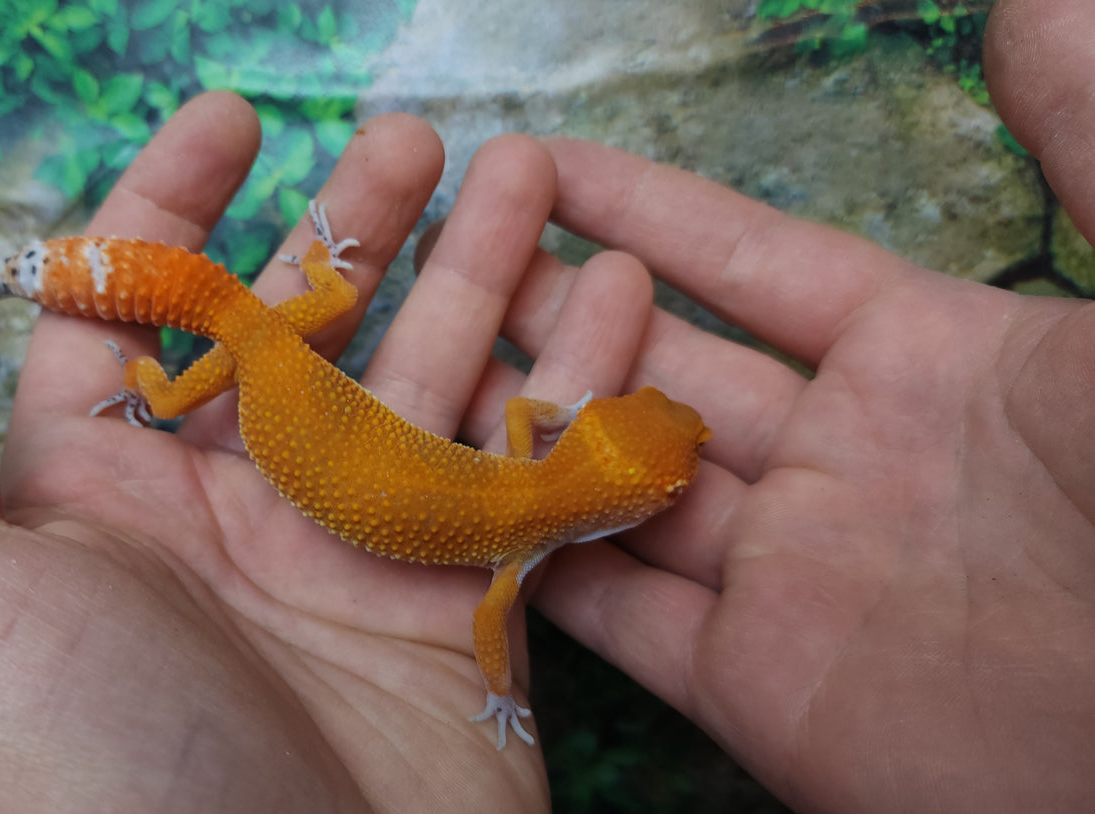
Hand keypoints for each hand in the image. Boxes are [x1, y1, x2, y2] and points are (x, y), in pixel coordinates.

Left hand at [0, 94, 579, 811]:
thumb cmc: (68, 776)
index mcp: (94, 499)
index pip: (128, 310)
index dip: (170, 203)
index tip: (232, 116)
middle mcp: (223, 520)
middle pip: (300, 329)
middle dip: (359, 224)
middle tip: (421, 139)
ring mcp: (353, 562)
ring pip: (427, 379)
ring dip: (484, 272)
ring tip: (537, 174)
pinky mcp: (464, 615)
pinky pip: (530, 470)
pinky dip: (582, 383)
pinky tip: (622, 299)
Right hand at [525, 1, 1094, 810]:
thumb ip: (1092, 150)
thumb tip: (1033, 6)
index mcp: (930, 363)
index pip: (752, 263)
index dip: (649, 208)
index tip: (545, 159)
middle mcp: (844, 462)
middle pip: (664, 367)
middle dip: (556, 306)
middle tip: (450, 249)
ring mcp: (794, 575)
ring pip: (624, 483)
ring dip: (527, 426)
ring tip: (418, 360)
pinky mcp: (760, 686)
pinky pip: (624, 615)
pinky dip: (541, 566)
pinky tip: (456, 508)